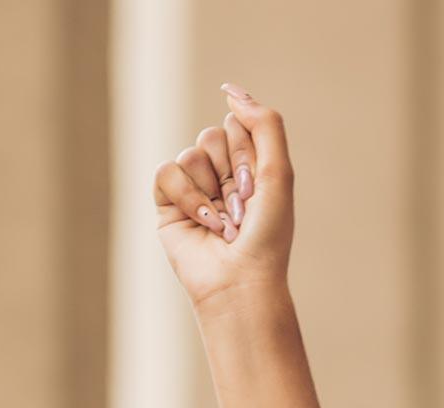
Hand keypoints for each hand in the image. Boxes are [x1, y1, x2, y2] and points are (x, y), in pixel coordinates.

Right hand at [153, 82, 294, 311]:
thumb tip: (230, 89)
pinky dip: (187, 197)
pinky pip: (166, 172)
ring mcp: (194, 189)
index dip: (247, 154)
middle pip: (211, 136)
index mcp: (251, 169)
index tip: (257, 188)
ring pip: (189, 154)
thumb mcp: (278, 175)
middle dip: (228, 171)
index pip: (237, 127)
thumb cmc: (266, 237)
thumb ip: (264, 125)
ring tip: (224, 224)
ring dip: (209, 190)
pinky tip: (204, 224)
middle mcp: (222, 177)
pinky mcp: (168, 203)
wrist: (240, 283)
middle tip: (242, 208)